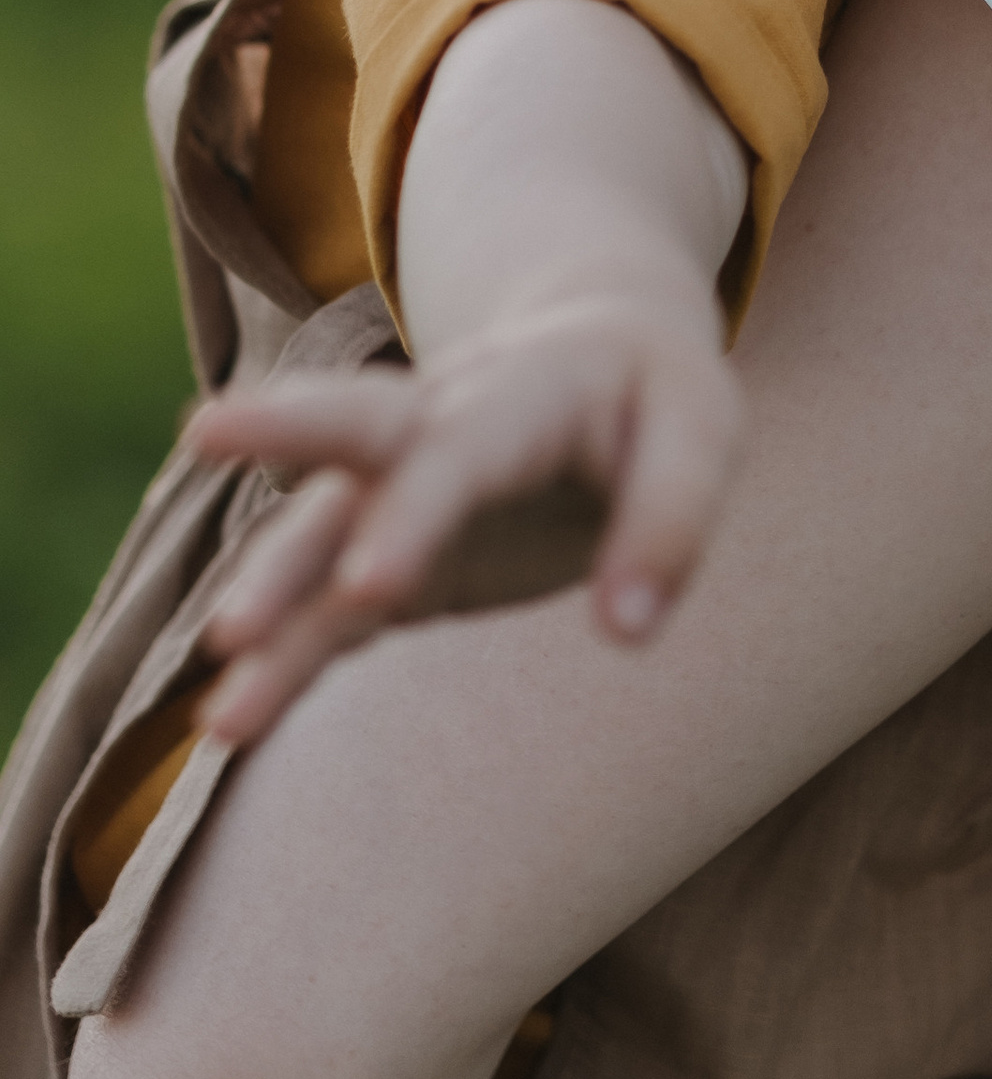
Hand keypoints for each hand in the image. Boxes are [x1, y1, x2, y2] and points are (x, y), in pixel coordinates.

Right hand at [186, 289, 744, 743]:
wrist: (604, 353)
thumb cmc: (655, 399)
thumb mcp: (700, 430)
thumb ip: (669, 521)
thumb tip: (629, 629)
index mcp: (518, 391)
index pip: (457, 453)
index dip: (412, 516)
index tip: (368, 588)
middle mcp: (436, 427)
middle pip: (349, 427)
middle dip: (280, 434)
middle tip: (204, 433)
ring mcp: (399, 493)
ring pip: (318, 538)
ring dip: (269, 606)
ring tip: (220, 710)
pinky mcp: (391, 559)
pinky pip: (326, 614)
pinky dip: (284, 663)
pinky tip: (233, 725)